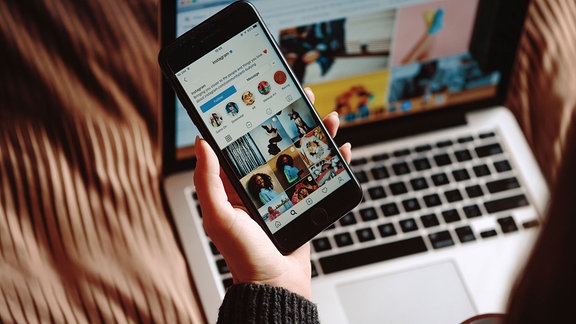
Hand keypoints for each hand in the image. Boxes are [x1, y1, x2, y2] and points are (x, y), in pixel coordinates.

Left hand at [194, 88, 350, 298]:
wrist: (276, 284)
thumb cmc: (244, 255)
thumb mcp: (219, 216)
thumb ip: (208, 180)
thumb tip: (201, 143)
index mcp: (237, 184)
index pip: (247, 143)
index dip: (257, 119)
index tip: (268, 96)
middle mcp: (261, 184)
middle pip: (280, 143)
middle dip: (294, 120)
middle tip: (305, 98)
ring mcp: (285, 193)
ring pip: (303, 155)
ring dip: (317, 135)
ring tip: (329, 118)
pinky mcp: (305, 203)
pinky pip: (320, 176)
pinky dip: (333, 162)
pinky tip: (341, 149)